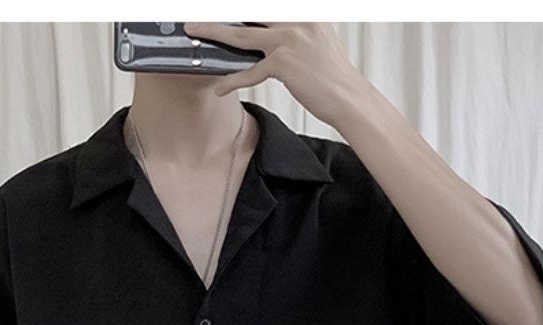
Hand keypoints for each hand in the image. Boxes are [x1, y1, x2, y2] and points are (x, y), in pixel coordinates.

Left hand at [182, 22, 370, 127]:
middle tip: (199, 8)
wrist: (348, 98)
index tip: (227, 4)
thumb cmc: (333, 77)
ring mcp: (289, 41)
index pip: (268, 3)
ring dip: (213, 31)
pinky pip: (250, 72)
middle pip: (249, 11)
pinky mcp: (284, 65)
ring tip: (194, 29)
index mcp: (304, 13)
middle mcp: (296, 21)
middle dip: (223, 10)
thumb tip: (271, 31)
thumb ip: (297, 30)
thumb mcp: (319, 40)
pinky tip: (221, 87)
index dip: (243, 5)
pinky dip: (233, 81)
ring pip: (241, 36)